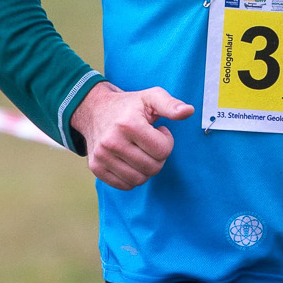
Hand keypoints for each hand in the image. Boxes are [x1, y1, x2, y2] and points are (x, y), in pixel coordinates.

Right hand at [70, 81, 194, 188]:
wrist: (94, 110)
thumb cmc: (129, 105)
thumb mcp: (151, 97)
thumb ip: (170, 104)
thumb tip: (188, 111)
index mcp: (128, 124)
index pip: (162, 151)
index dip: (166, 141)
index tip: (158, 131)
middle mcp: (111, 141)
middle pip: (152, 168)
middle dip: (157, 157)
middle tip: (149, 143)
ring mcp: (101, 156)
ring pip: (139, 180)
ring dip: (145, 169)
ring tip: (140, 151)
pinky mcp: (95, 167)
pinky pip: (124, 185)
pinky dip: (131, 177)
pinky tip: (129, 160)